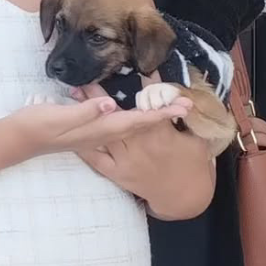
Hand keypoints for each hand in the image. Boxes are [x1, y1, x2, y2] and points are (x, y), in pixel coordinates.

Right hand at [10, 88, 191, 155]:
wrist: (20, 139)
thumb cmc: (39, 126)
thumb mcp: (61, 117)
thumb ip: (87, 112)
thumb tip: (111, 105)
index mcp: (99, 128)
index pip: (137, 120)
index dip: (161, 113)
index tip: (182, 107)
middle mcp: (102, 132)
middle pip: (140, 123)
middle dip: (163, 114)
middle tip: (184, 104)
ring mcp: (96, 133)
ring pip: (129, 123)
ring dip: (149, 113)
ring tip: (165, 104)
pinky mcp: (88, 129)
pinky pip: (115, 122)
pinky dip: (129, 114)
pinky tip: (125, 105)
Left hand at [73, 84, 214, 219]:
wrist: (183, 197)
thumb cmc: (191, 164)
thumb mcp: (194, 137)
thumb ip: (183, 114)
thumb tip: (180, 93)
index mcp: (159, 133)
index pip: (148, 103)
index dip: (142, 85)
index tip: (126, 68)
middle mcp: (139, 144)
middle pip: (116, 114)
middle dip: (100, 94)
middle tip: (86, 76)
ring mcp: (126, 159)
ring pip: (103, 132)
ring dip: (89, 114)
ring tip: (75, 93)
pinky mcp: (117, 173)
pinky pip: (96, 158)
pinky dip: (83, 144)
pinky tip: (71, 129)